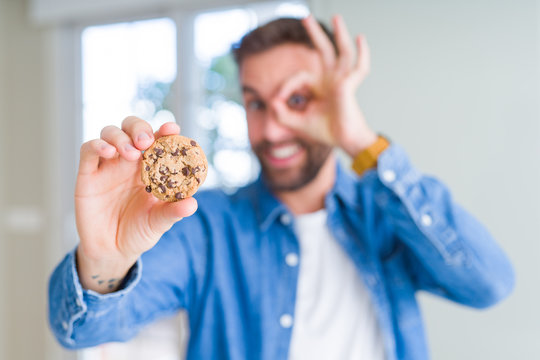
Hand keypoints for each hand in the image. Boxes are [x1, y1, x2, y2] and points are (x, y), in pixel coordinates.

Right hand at [75, 117, 197, 292]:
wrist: (112, 250)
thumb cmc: (139, 231)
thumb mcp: (159, 222)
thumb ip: (173, 212)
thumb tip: (193, 204)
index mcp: (151, 166)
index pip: (158, 140)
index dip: (165, 130)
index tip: (173, 129)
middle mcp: (129, 161)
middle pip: (132, 128)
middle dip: (139, 128)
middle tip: (146, 141)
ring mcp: (108, 165)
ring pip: (110, 133)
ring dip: (120, 137)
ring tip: (130, 153)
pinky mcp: (87, 173)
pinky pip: (88, 150)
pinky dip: (97, 145)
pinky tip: (108, 152)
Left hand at [272, 15, 377, 156]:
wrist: (343, 141)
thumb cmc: (325, 132)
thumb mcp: (296, 122)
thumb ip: (281, 113)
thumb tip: (272, 100)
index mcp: (320, 87)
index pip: (300, 76)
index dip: (286, 86)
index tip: (278, 100)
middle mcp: (331, 80)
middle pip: (323, 51)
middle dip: (314, 34)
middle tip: (306, 18)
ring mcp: (342, 80)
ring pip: (342, 51)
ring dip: (339, 34)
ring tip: (336, 16)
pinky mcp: (349, 85)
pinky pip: (359, 67)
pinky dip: (363, 52)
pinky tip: (360, 38)